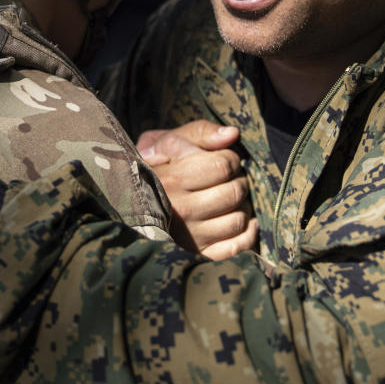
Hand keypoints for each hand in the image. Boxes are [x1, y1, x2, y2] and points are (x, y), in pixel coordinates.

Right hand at [138, 121, 257, 259]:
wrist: (136, 195)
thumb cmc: (161, 163)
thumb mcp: (173, 140)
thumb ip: (203, 133)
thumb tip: (232, 134)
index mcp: (172, 180)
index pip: (222, 166)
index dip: (230, 158)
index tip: (224, 158)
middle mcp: (180, 212)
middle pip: (233, 193)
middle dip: (239, 179)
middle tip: (231, 176)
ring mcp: (190, 236)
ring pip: (238, 220)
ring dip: (243, 204)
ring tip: (231, 195)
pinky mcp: (199, 250)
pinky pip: (235, 247)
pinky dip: (248, 234)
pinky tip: (245, 219)